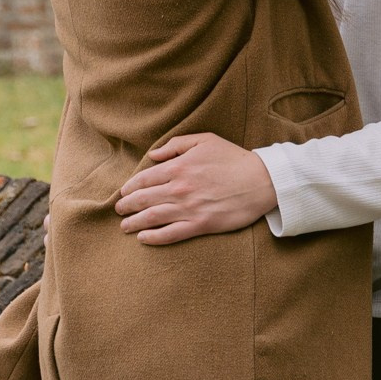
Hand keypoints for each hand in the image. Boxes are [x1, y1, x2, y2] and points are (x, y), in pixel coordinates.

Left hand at [116, 133, 277, 245]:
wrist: (261, 181)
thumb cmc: (233, 159)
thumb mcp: (204, 141)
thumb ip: (175, 145)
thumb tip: (153, 156)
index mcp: (178, 168)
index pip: (144, 180)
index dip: (129, 188)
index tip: (123, 193)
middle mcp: (179, 189)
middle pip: (143, 200)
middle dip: (127, 206)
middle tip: (119, 211)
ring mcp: (189, 209)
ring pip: (153, 218)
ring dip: (134, 223)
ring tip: (125, 227)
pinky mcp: (201, 225)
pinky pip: (171, 234)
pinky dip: (154, 238)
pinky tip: (144, 239)